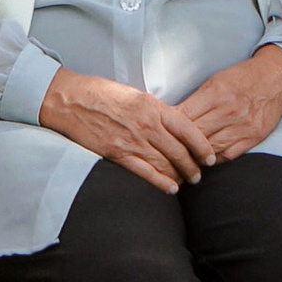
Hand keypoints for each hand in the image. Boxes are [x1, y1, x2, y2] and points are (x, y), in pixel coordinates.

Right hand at [38, 67, 215, 193]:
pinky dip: (160, 182)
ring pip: (165, 164)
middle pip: (179, 151)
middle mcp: (146, 124)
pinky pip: (144, 172)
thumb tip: (171, 124)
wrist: (71, 100)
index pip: (187, 130)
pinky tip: (170, 188)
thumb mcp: (135, 95)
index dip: (202, 146)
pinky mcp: (116, 154)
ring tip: (187, 181)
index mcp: (152, 106)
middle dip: (193, 165)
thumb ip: (155, 110)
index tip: (210, 156)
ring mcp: (131, 141)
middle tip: (200, 173)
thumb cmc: (101, 93)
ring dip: (180, 175)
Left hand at [176, 44, 281, 163]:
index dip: (170, 127)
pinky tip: (204, 160)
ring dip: (194, 155)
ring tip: (181, 160)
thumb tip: (172, 116)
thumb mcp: (215, 81)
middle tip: (165, 151)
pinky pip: (228, 155)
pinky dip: (214, 159)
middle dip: (179, 144)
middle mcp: (229, 111)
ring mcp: (242, 126)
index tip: (160, 133)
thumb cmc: (241, 79)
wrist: (275, 81)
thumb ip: (196, 100)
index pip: (185, 116)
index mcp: (216, 94)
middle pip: (195, 135)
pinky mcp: (252, 137)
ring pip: (210, 149)